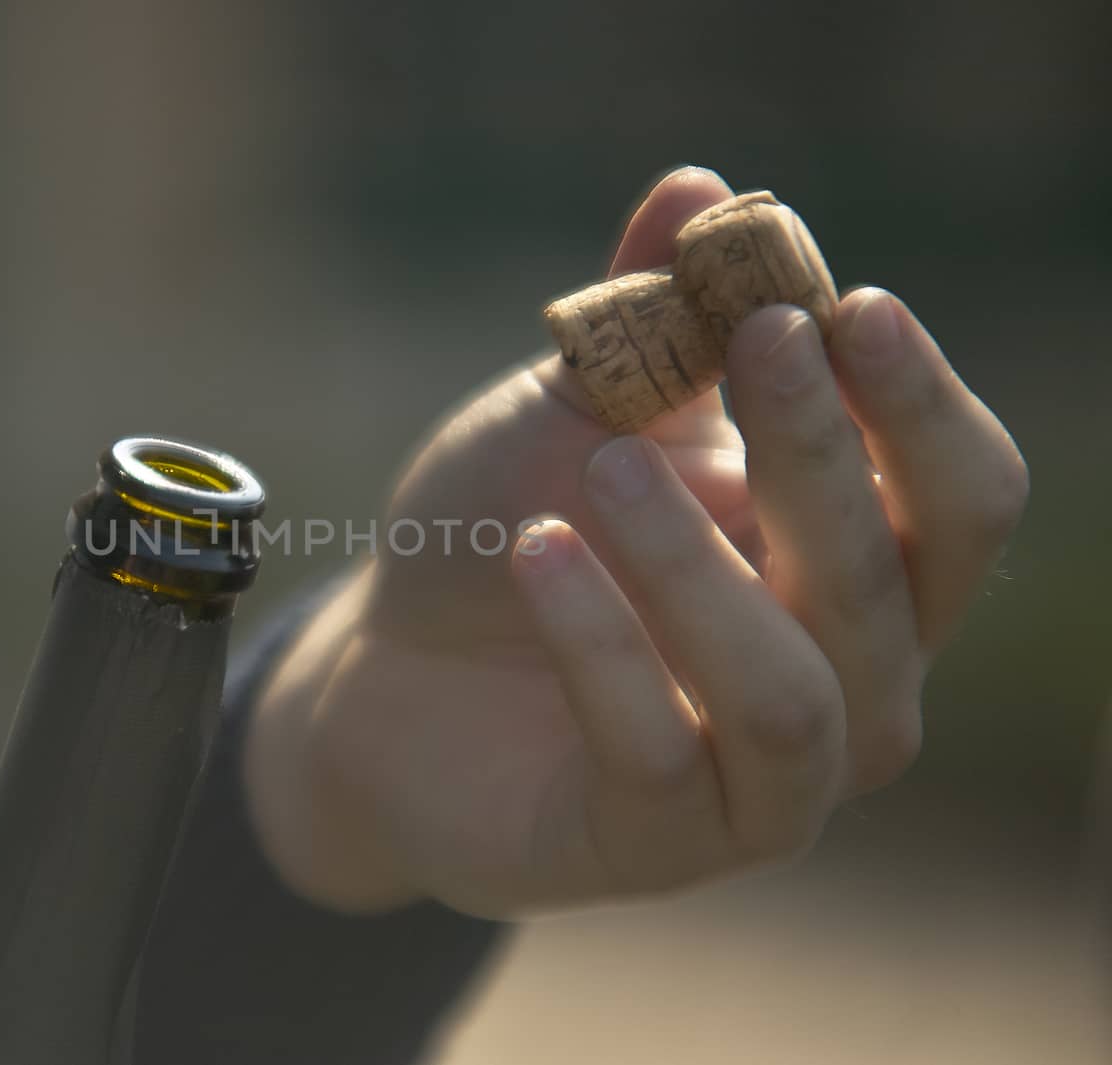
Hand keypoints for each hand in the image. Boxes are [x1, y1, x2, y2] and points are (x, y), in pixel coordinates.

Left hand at [243, 167, 1027, 916]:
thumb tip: (703, 187)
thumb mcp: (576, 415)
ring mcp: (757, 791)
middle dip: (821, 453)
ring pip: (795, 694)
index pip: (960, 502)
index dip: (918, 409)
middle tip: (753, 339)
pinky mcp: (653, 849)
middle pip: (888, 584)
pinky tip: (532, 555)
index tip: (844, 305)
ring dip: (701, 568)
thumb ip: (649, 322)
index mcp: (854, 577)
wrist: (390, 672)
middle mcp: (846, 691)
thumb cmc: (512, 531)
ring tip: (599, 471)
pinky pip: (656, 755)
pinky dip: (597, 644)